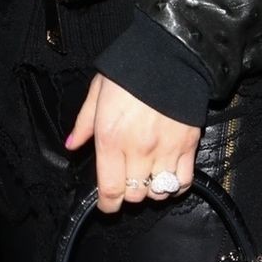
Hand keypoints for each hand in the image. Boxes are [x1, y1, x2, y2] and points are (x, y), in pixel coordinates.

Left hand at [65, 73, 199, 214]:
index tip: (107, 205)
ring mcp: (165, 150)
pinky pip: (184, 181)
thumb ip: (84, 124)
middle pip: (134, 195)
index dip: (107, 205)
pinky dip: (176, 186)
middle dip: (127, 194)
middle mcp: (138, 150)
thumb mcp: (96, 93)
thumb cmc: (128, 72)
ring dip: (151, 190)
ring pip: (159, 192)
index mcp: (111, 139)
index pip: (110, 190)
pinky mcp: (188, 145)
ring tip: (147, 179)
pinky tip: (169, 177)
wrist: (168, 56)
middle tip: (126, 183)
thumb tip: (72, 145)